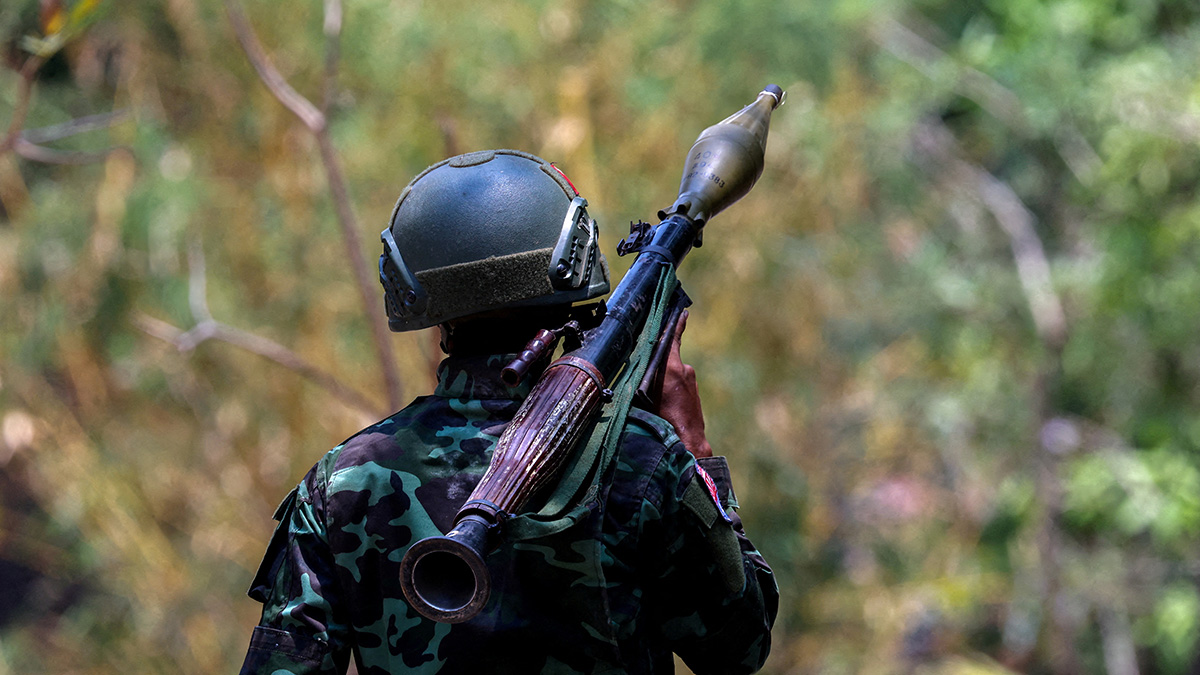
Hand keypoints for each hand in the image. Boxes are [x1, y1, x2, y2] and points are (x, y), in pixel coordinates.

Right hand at [652, 310, 713, 458]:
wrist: (687, 443)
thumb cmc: (661, 421)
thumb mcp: (642, 397)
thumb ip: (639, 380)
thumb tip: (632, 372)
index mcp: (670, 367)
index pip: (672, 337)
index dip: (675, 323)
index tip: (681, 311)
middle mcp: (684, 370)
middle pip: (668, 358)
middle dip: (658, 362)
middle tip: (646, 374)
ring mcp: (692, 382)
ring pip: (674, 374)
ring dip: (665, 381)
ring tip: (654, 399)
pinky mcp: (695, 393)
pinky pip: (680, 385)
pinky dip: (672, 391)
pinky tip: (664, 406)